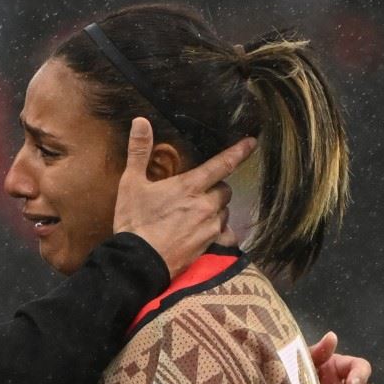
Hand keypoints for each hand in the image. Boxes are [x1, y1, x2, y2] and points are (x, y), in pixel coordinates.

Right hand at [113, 118, 254, 277]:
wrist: (139, 262)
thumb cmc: (134, 221)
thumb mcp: (131, 184)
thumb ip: (139, 151)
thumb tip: (140, 121)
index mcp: (190, 186)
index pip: (221, 165)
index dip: (238, 152)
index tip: (252, 142)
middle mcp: (206, 205)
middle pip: (225, 190)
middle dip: (216, 189)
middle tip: (198, 193)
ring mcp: (210, 228)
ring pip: (224, 212)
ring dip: (215, 210)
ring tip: (196, 214)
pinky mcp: (210, 246)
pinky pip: (224, 235)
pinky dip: (218, 233)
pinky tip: (204, 235)